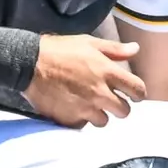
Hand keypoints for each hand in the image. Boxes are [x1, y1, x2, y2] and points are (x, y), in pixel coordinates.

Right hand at [23, 34, 145, 127]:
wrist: (29, 63)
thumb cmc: (59, 50)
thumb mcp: (88, 43)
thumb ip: (114, 49)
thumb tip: (135, 49)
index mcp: (107, 72)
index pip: (137, 90)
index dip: (138, 93)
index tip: (134, 94)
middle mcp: (100, 93)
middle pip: (124, 111)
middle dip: (120, 107)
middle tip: (110, 101)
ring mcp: (85, 108)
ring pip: (104, 121)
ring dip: (99, 114)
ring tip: (88, 104)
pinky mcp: (70, 118)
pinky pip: (82, 125)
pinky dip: (80, 119)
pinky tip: (73, 107)